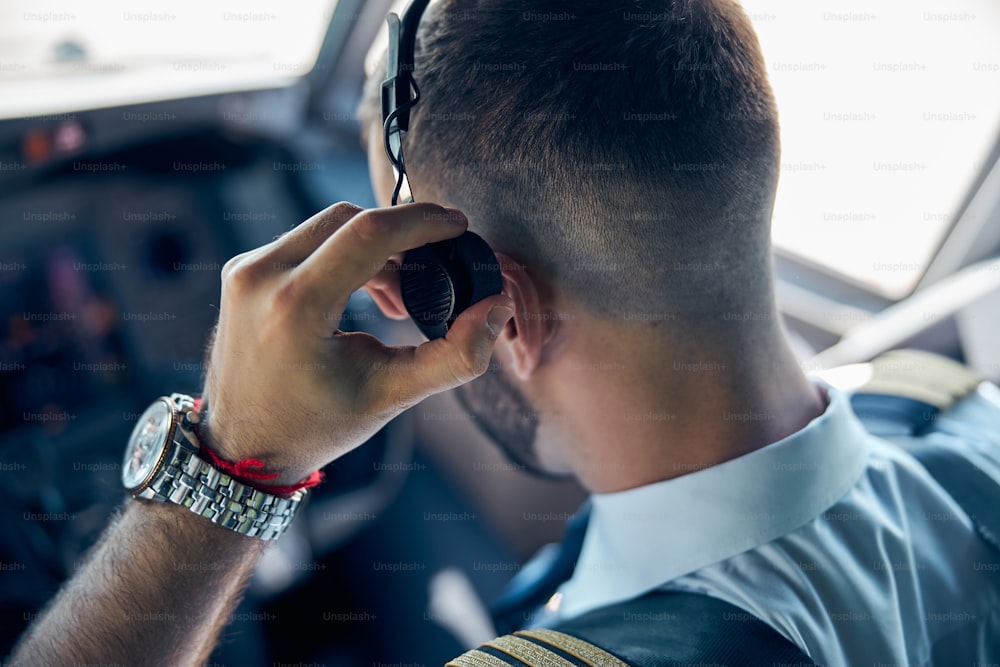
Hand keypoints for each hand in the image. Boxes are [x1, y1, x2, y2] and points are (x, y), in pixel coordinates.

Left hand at [200, 202, 513, 484]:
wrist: (241, 449)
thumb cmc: (315, 427)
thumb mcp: (392, 396)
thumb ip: (456, 356)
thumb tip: (497, 307)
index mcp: (294, 308)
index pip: (368, 232)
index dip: (422, 221)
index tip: (458, 226)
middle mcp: (260, 277)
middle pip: (350, 219)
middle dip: (401, 236)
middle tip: (435, 270)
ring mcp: (244, 270)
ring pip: (328, 225)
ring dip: (375, 247)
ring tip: (402, 296)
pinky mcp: (242, 271)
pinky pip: (306, 241)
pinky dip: (346, 254)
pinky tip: (370, 290)